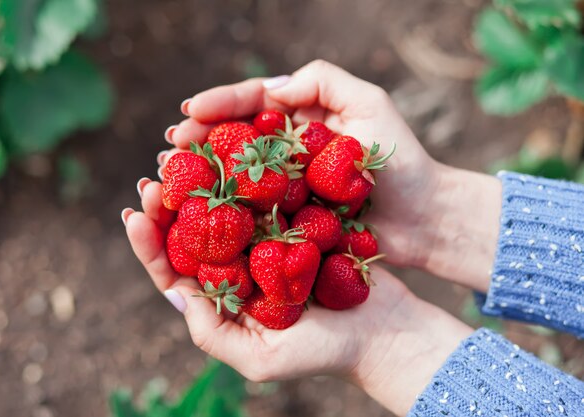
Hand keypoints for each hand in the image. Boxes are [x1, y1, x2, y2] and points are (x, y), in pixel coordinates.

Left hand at [124, 185, 471, 415]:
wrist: (386, 331)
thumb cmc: (327, 353)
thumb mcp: (262, 358)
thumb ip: (214, 334)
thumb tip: (176, 292)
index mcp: (224, 298)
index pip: (173, 270)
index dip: (148, 243)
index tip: (134, 214)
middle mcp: (240, 268)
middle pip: (193, 232)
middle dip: (169, 202)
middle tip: (155, 172)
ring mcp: (268, 243)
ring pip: (227, 208)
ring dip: (205, 180)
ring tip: (186, 151)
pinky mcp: (298, 225)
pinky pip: (268, 196)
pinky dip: (251, 174)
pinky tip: (239, 150)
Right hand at [166, 60, 501, 291]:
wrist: (423, 219)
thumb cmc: (401, 162)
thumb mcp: (370, 104)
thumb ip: (322, 82)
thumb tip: (271, 89)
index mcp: (303, 116)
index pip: (254, 102)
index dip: (220, 103)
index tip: (191, 110)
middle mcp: (289, 147)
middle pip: (236, 136)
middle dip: (200, 137)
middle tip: (171, 145)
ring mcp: (286, 184)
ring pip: (236, 172)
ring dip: (201, 170)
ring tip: (170, 171)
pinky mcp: (288, 217)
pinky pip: (250, 208)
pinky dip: (222, 207)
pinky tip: (197, 207)